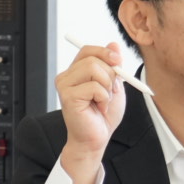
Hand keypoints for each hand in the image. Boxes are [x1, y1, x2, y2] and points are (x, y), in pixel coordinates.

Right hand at [55, 42, 128, 183]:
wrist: (96, 139)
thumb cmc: (103, 115)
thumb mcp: (113, 85)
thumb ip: (113, 66)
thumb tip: (114, 44)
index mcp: (76, 71)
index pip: (87, 50)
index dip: (104, 52)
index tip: (118, 61)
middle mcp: (67, 77)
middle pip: (92, 59)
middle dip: (110, 74)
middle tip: (111, 91)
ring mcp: (65, 86)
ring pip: (94, 69)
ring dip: (107, 86)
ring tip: (104, 100)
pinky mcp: (68, 97)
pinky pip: (94, 87)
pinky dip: (104, 98)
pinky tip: (99, 108)